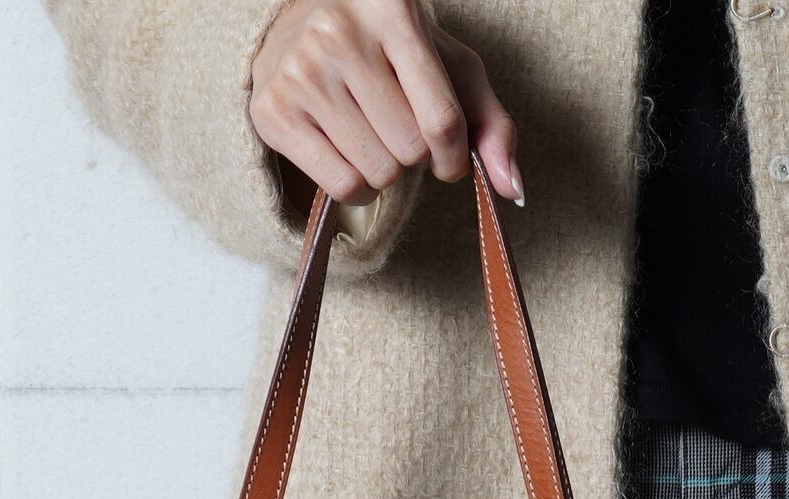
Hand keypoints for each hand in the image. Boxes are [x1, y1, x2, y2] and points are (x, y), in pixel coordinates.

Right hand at [250, 0, 521, 209]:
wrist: (302, 24)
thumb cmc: (390, 49)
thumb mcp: (448, 67)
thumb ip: (490, 123)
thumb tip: (514, 190)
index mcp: (393, 9)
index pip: (441, 120)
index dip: (453, 157)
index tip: (449, 158)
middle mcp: (339, 33)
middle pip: (408, 152)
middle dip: (412, 153)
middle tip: (394, 124)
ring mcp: (301, 71)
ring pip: (377, 173)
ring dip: (385, 169)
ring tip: (370, 131)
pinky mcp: (274, 110)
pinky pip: (342, 186)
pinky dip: (357, 186)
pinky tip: (349, 150)